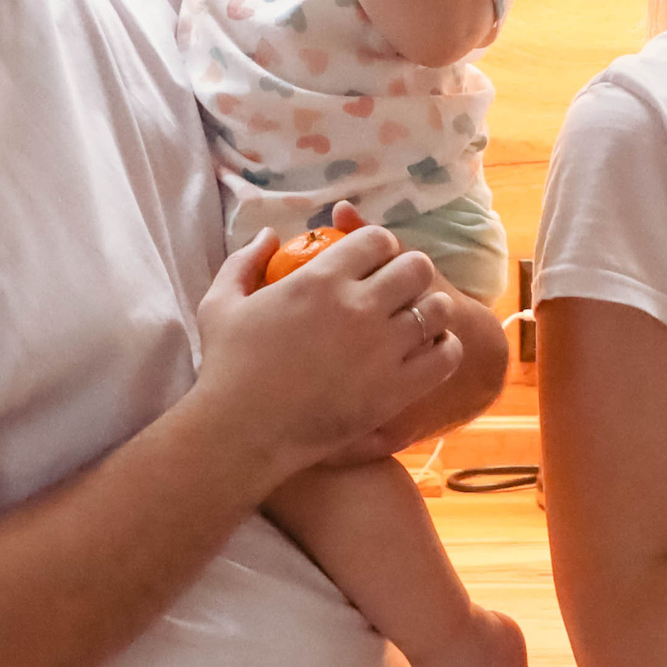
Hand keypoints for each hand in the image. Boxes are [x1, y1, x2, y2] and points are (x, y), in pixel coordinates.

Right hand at [192, 203, 459, 470]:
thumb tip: (269, 233)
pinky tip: (428, 353)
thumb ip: (245, 261)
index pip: (378, 240)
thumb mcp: (221, 303)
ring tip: (419, 320)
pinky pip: (445, 355)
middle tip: (402, 289)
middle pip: (416, 268)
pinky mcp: (396, 389)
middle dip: (412, 272)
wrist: (240, 433)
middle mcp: (358, 307)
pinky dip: (444, 348)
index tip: (375, 260)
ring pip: (437, 309)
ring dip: (431, 309)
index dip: (381, 245)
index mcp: (320, 279)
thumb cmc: (226, 368)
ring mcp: (382, 349)